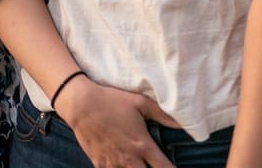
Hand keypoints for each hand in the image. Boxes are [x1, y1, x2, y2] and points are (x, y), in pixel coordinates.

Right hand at [56, 77, 178, 167]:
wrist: (80, 104)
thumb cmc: (110, 100)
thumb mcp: (139, 102)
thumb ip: (161, 113)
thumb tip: (181, 123)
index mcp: (142, 145)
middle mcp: (129, 158)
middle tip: (153, 165)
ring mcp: (112, 163)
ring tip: (137, 164)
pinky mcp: (99, 163)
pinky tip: (122, 165)